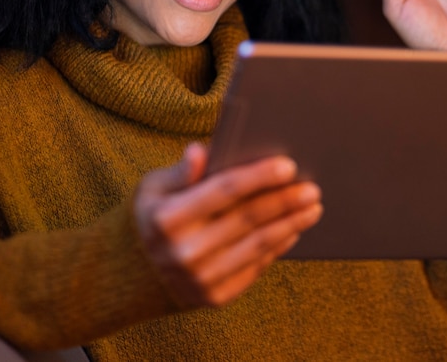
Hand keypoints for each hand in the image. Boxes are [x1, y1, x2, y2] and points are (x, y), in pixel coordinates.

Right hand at [134, 143, 321, 307]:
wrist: (133, 275)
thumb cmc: (151, 217)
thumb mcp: (153, 188)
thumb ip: (180, 171)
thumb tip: (199, 150)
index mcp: (168, 218)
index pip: (223, 191)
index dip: (259, 177)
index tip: (289, 165)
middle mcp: (184, 252)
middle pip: (248, 218)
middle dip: (285, 201)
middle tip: (312, 187)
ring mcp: (200, 279)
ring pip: (258, 245)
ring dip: (291, 224)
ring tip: (313, 207)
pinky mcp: (214, 297)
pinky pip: (255, 268)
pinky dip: (278, 247)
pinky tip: (293, 230)